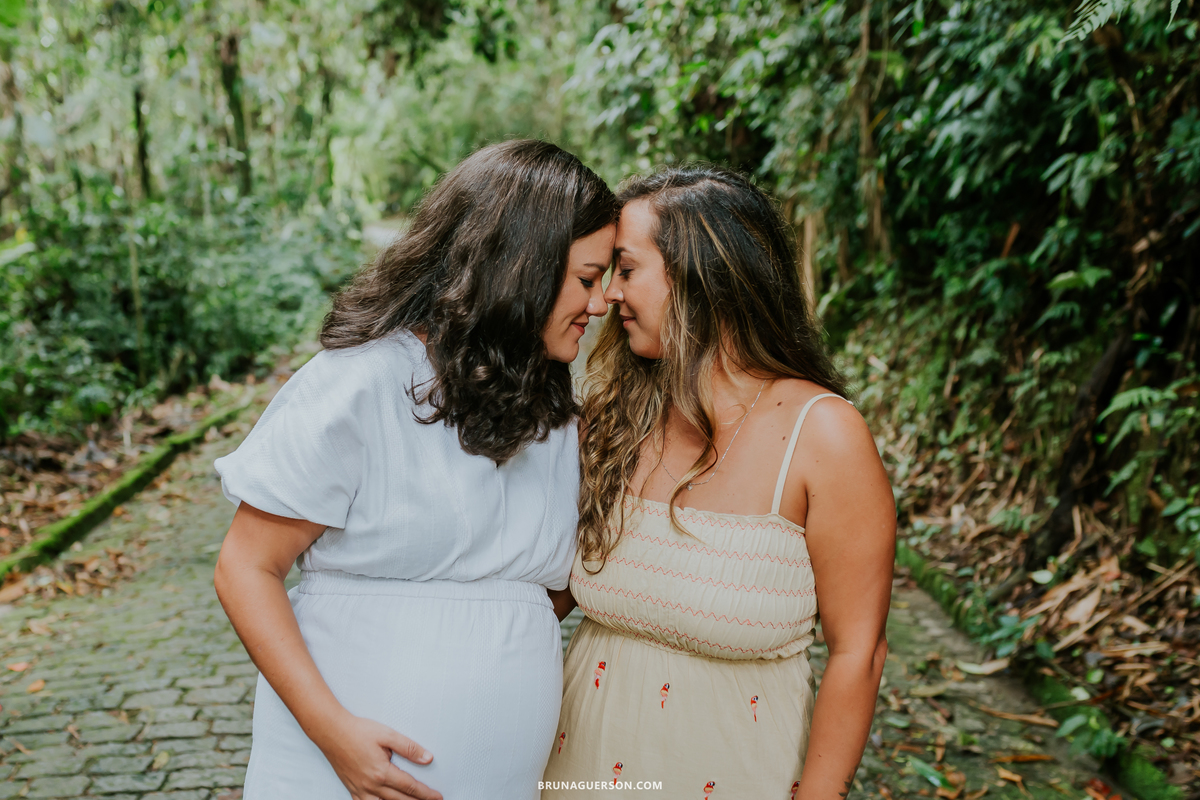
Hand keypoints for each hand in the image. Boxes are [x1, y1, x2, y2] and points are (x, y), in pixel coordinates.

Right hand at [317, 712, 442, 799]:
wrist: (332, 732)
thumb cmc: (357, 731)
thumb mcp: (387, 735)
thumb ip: (408, 748)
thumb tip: (427, 758)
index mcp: (382, 772)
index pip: (410, 787)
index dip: (426, 793)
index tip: (437, 797)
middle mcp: (371, 785)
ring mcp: (360, 790)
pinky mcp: (352, 790)